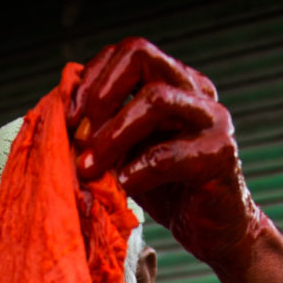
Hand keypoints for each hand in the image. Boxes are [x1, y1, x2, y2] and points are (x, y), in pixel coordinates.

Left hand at [69, 38, 266, 270]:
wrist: (214, 231)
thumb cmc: (167, 190)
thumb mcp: (128, 152)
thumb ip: (105, 128)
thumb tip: (62, 113)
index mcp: (175, 83)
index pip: (129, 52)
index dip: (93, 77)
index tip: (70, 117)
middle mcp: (196, 91)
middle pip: (141, 56)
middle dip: (100, 94)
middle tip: (79, 134)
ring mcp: (212, 119)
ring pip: (154, 100)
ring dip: (111, 134)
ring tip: (89, 167)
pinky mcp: (220, 154)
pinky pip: (167, 154)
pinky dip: (135, 170)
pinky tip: (120, 185)